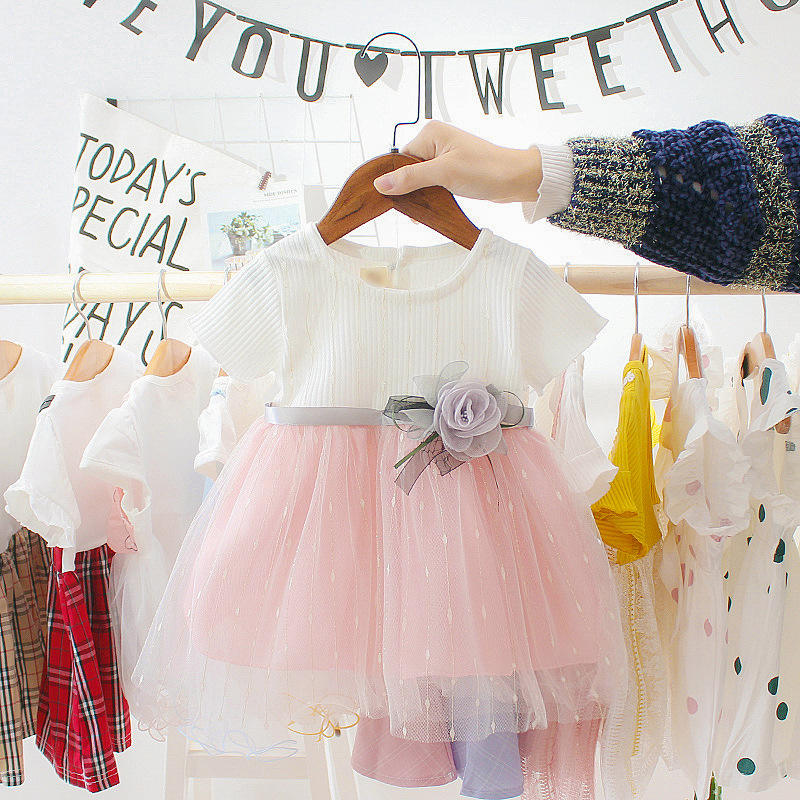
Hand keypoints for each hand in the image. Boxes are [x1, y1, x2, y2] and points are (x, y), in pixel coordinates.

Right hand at [373, 121, 542, 203]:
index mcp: (431, 134)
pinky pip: (431, 184)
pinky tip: (431, 208)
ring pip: (419, 180)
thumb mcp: (444, 174)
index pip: (400, 159)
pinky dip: (429, 197)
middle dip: (409, 191)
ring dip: (420, 196)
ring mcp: (443, 157)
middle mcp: (435, 142)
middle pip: (407, 170)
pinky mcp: (451, 171)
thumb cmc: (487, 170)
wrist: (516, 180)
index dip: (397, 180)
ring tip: (424, 211)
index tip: (394, 200)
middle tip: (413, 209)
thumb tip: (381, 184)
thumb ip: (411, 179)